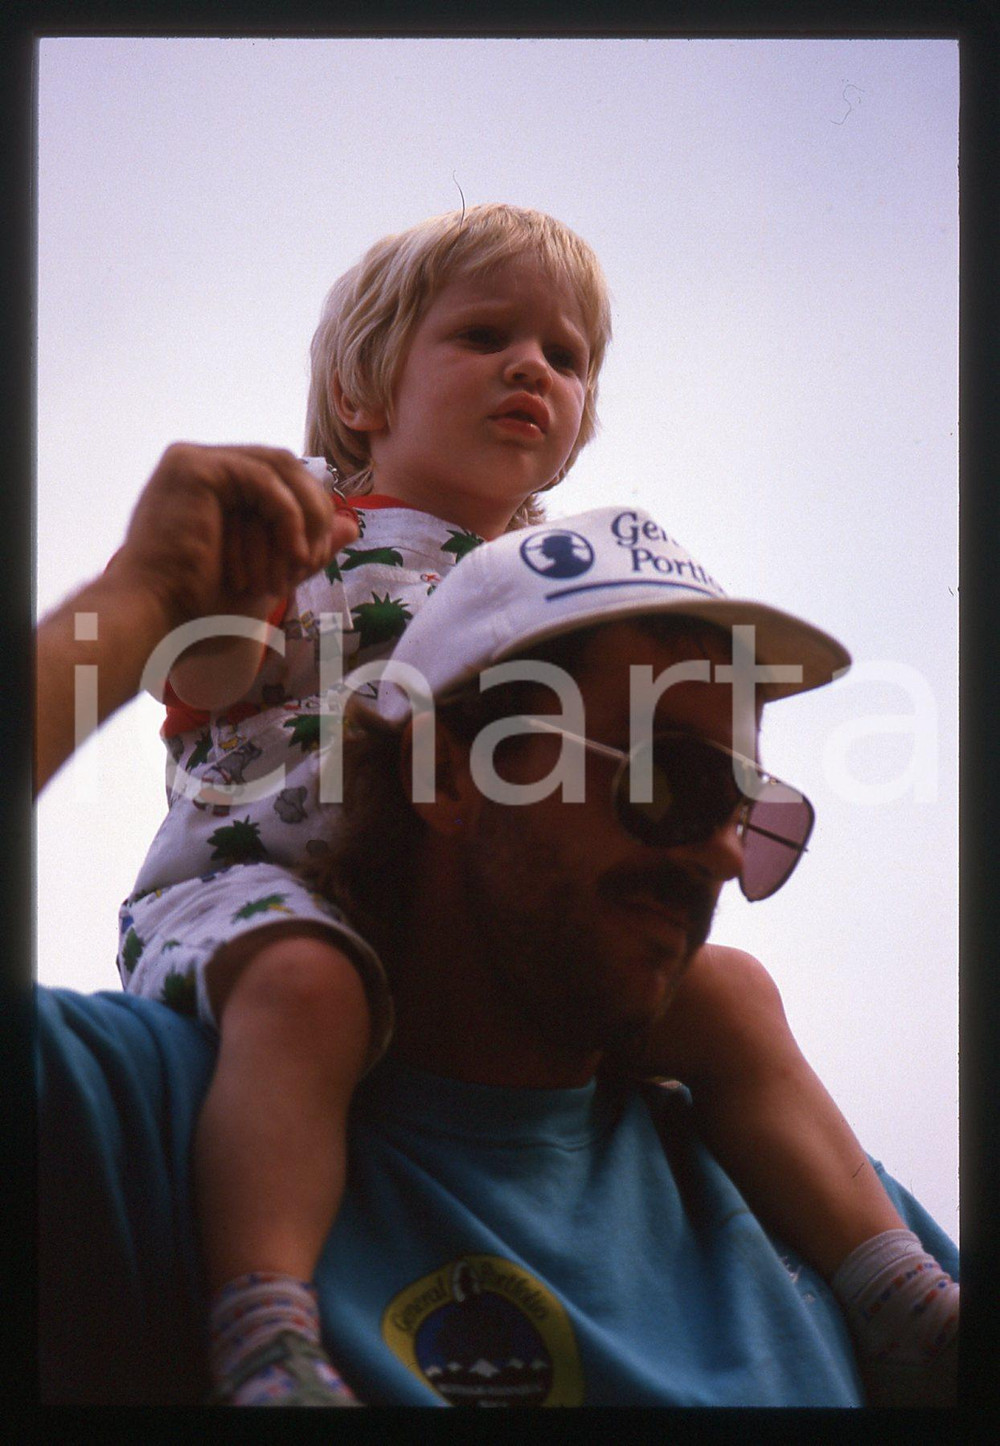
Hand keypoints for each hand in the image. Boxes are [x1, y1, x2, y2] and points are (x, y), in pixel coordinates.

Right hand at [108, 443, 358, 627]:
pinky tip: (293, 548)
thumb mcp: (269, 572)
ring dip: (304, 512)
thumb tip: (352, 526)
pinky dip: (287, 512)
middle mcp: (203, 466)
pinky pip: (262, 476)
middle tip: (314, 557)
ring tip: (305, 556)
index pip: (280, 477)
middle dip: (312, 510)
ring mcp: (194, 461)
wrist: (158, 619)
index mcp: (213, 487)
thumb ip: (305, 547)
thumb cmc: (200, 606)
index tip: (313, 558)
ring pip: (279, 465)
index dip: (309, 510)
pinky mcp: (193, 467)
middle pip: (284, 465)